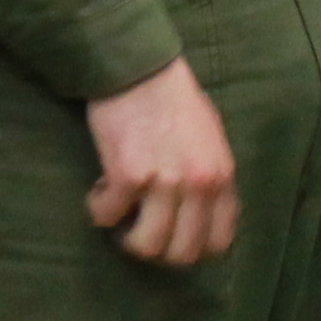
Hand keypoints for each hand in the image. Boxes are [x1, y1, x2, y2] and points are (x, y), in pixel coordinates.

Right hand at [84, 55, 240, 263]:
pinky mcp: (128, 175)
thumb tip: (201, 213)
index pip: (219, 242)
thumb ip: (210, 177)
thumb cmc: (174, 98)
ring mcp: (164, 182)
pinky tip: (99, 191)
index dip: (193, 249)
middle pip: (181, 254)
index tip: (173, 239)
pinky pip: (108, 217)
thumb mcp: (210, 138)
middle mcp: (198, 185)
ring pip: (146, 246)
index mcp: (222, 176)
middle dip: (158, 250)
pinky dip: (99, 211)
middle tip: (140, 231)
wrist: (139, 66)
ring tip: (120, 216)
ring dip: (127, 238)